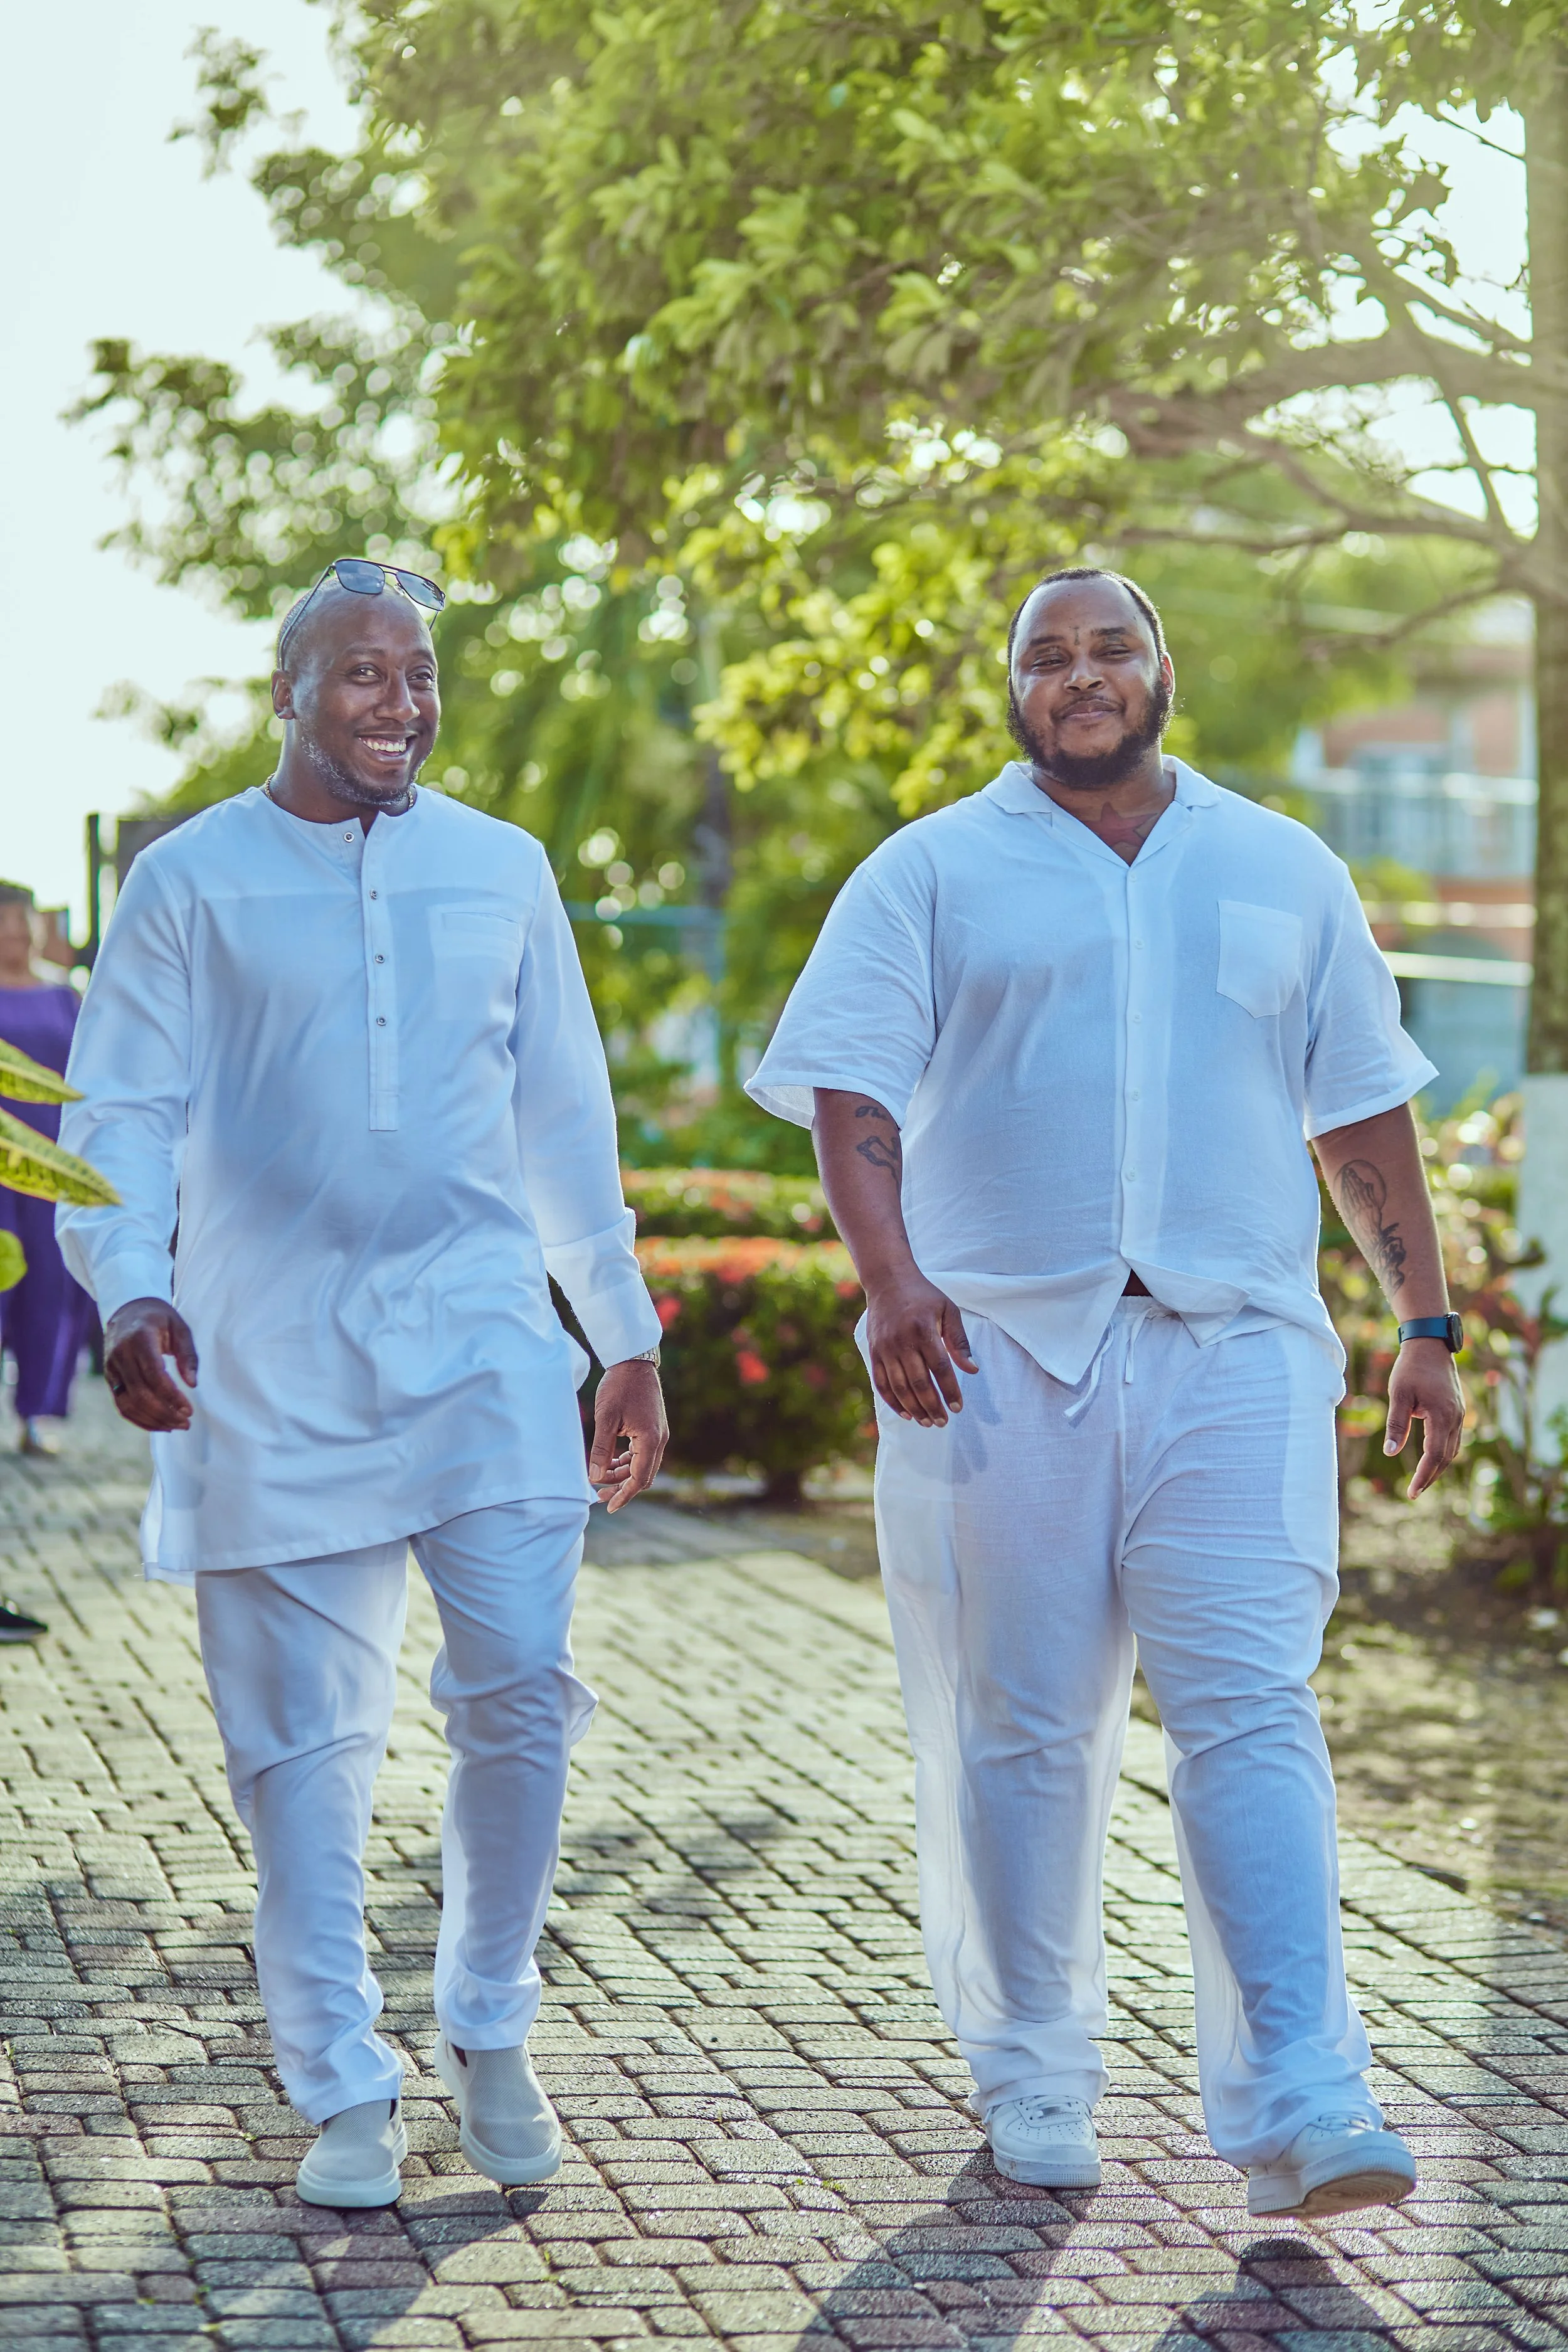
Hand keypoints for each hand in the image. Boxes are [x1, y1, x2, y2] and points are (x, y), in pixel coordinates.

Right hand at [103, 1298, 198, 1432]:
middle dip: (165, 1413)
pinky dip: (139, 1419)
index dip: (171, 1396)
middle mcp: (121, 1356)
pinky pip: (122, 1404)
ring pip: (128, 1404)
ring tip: (177, 1425)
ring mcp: (111, 1368)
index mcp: (139, 1340)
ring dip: (153, 1420)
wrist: (127, 1309)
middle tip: (187, 1422)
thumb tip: (192, 1384)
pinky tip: (159, 1424)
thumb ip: (188, 1355)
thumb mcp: (179, 1327)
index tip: (189, 1409)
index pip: (154, 1375)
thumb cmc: (158, 1318)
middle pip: (140, 1394)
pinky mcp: (110, 1378)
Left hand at [589, 1360, 668, 1511]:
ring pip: (642, 1466)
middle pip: (643, 1476)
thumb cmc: (619, 1386)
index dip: (623, 1495)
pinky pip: (642, 1453)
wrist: (634, 1361)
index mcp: (650, 1440)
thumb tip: (594, 1476)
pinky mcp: (653, 1428)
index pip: (639, 1479)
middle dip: (621, 1488)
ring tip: (600, 1478)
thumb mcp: (605, 1418)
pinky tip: (611, 1461)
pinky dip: (628, 1461)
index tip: (608, 1506)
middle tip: (598, 1494)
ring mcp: (658, 1434)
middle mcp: (659, 1440)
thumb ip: (600, 1450)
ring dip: (623, 1475)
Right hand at [866, 1272, 976, 1426]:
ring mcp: (885, 1348)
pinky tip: (906, 1413)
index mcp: (923, 1330)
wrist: (887, 1281)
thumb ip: (959, 1341)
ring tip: (927, 1422)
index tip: (958, 1407)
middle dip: (933, 1406)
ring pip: (900, 1387)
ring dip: (914, 1408)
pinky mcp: (873, 1352)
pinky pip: (881, 1383)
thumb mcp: (948, 1311)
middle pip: (919, 1383)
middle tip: (943, 1421)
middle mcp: (902, 1341)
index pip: (940, 1368)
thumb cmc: (923, 1296)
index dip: (950, 1391)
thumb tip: (972, 1370)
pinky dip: (893, 1401)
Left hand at [1384, 1336, 1464, 1498]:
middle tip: (1414, 1492)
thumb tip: (1389, 1452)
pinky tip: (1432, 1460)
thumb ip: (1395, 1424)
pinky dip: (1443, 1453)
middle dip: (1430, 1477)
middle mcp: (1456, 1418)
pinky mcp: (1458, 1410)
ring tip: (1421, 1481)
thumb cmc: (1411, 1368)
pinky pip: (1453, 1439)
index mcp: (1442, 1416)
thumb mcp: (1398, 1395)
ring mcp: (1460, 1414)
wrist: (1430, 1345)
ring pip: (1452, 1450)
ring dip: (1438, 1467)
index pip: (1434, 1456)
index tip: (1411, 1493)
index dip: (1423, 1476)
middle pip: (1446, 1458)